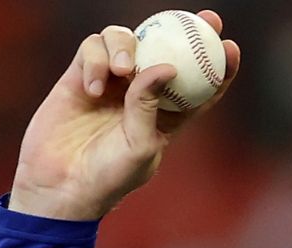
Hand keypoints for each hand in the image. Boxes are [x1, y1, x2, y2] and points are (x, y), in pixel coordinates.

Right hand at [9, 10, 241, 220]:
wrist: (61, 185)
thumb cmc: (108, 176)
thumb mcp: (139, 146)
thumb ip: (150, 106)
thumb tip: (167, 67)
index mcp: (167, 116)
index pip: (200, 85)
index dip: (218, 65)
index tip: (230, 47)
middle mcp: (140, 94)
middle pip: (167, 50)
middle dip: (187, 29)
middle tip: (204, 19)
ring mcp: (110, 82)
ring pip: (126, 39)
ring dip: (127, 45)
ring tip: (122, 70)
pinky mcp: (80, 76)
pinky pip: (92, 49)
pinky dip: (95, 60)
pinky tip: (92, 88)